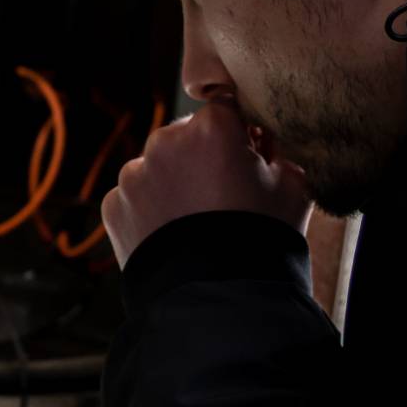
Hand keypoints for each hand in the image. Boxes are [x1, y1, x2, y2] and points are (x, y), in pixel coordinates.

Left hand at [101, 99, 311, 267]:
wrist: (216, 299)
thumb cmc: (263, 239)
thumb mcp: (293, 187)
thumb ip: (280, 150)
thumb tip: (265, 140)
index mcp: (211, 128)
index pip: (225, 108)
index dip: (239, 132)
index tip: (248, 156)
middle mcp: (165, 141)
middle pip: (186, 136)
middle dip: (202, 157)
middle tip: (223, 197)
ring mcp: (134, 174)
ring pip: (158, 167)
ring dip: (174, 183)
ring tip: (196, 223)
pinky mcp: (113, 205)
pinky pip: (136, 197)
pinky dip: (151, 210)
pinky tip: (173, 236)